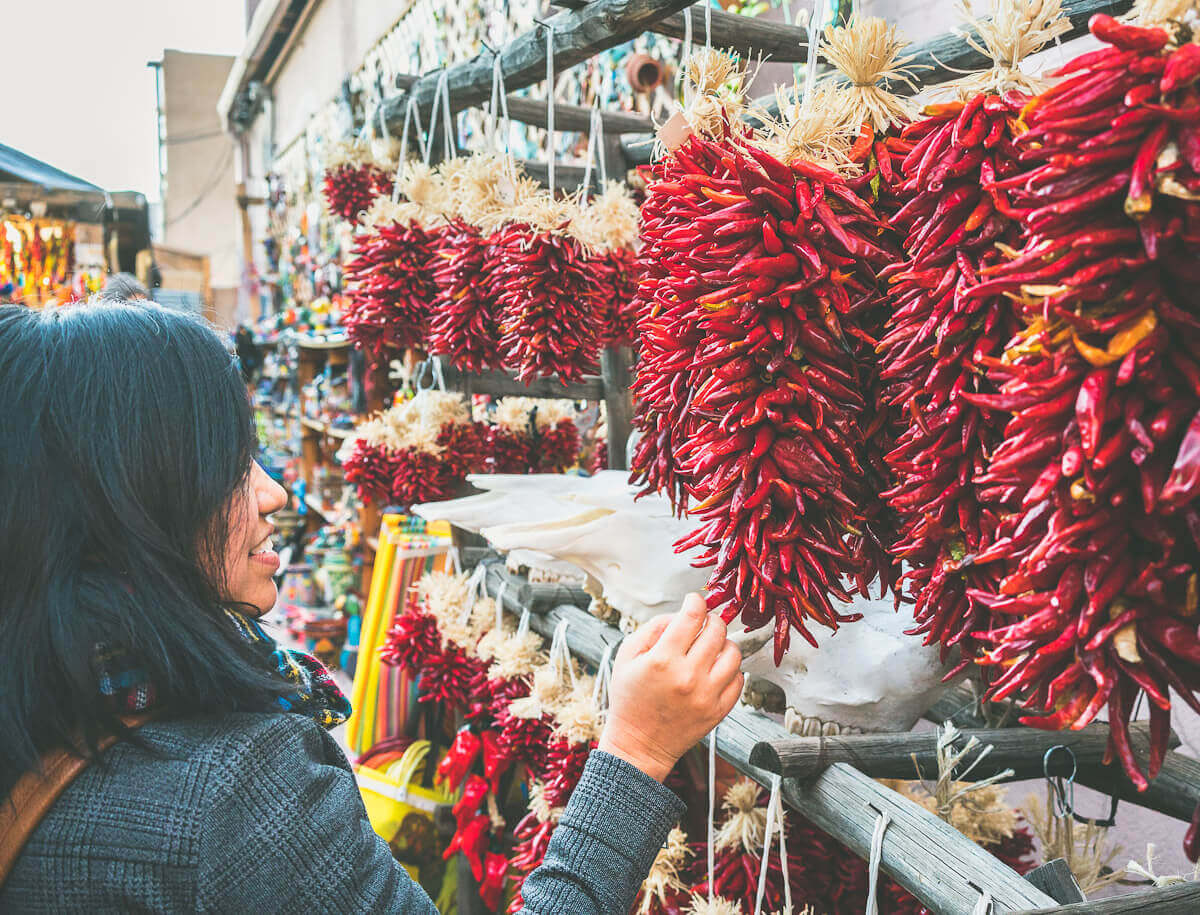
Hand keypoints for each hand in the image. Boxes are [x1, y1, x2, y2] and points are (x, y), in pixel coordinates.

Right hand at [598, 593, 743, 781]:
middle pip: (717, 630)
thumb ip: (652, 628)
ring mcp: (707, 695)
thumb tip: (680, 614)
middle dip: (710, 620)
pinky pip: (739, 679)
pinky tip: (714, 670)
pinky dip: (730, 669)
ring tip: (710, 648)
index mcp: (663, 660)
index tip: (693, 601)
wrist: (639, 745)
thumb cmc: (630, 699)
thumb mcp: (626, 656)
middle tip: (702, 625)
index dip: (695, 601)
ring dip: (724, 643)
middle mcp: (688, 676)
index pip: (692, 616)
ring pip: (734, 653)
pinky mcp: (719, 711)